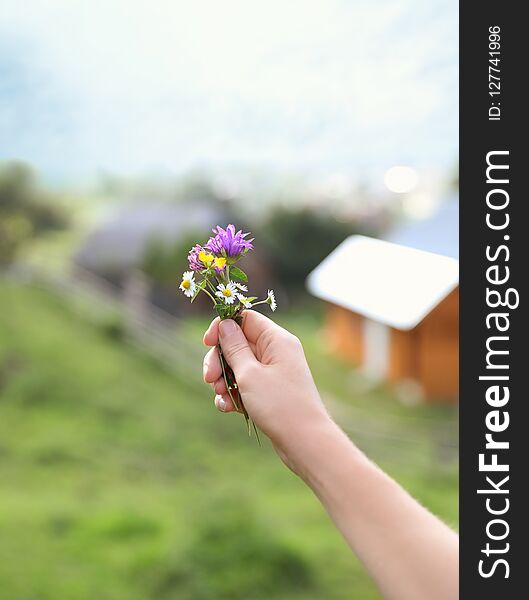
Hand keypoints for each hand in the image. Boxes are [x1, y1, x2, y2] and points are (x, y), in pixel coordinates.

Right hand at [202, 310, 330, 468]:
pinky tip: (228, 408)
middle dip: (219, 360)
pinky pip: (246, 384)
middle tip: (209, 378)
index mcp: (277, 340)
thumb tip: (225, 324)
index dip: (223, 327)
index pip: (245, 319)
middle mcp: (277, 352)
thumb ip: (234, 347)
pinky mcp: (270, 391)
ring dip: (224, 379)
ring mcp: (274, 372)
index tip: (206, 342)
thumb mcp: (250, 374)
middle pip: (238, 343)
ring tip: (221, 396)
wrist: (305, 442)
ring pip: (238, 366)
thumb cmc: (280, 405)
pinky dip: (234, 394)